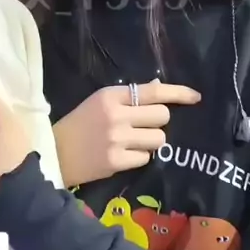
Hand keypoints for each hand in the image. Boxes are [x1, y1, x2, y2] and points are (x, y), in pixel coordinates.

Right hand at [53, 80, 200, 187]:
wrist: (54, 152)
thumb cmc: (79, 123)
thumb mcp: (100, 102)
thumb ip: (129, 96)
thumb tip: (159, 88)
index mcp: (111, 96)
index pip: (154, 92)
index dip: (178, 93)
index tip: (195, 97)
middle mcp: (116, 115)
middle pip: (162, 116)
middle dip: (158, 122)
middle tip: (143, 126)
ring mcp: (117, 140)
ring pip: (158, 139)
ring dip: (150, 141)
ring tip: (132, 142)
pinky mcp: (116, 162)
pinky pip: (146, 159)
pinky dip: (139, 157)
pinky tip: (123, 155)